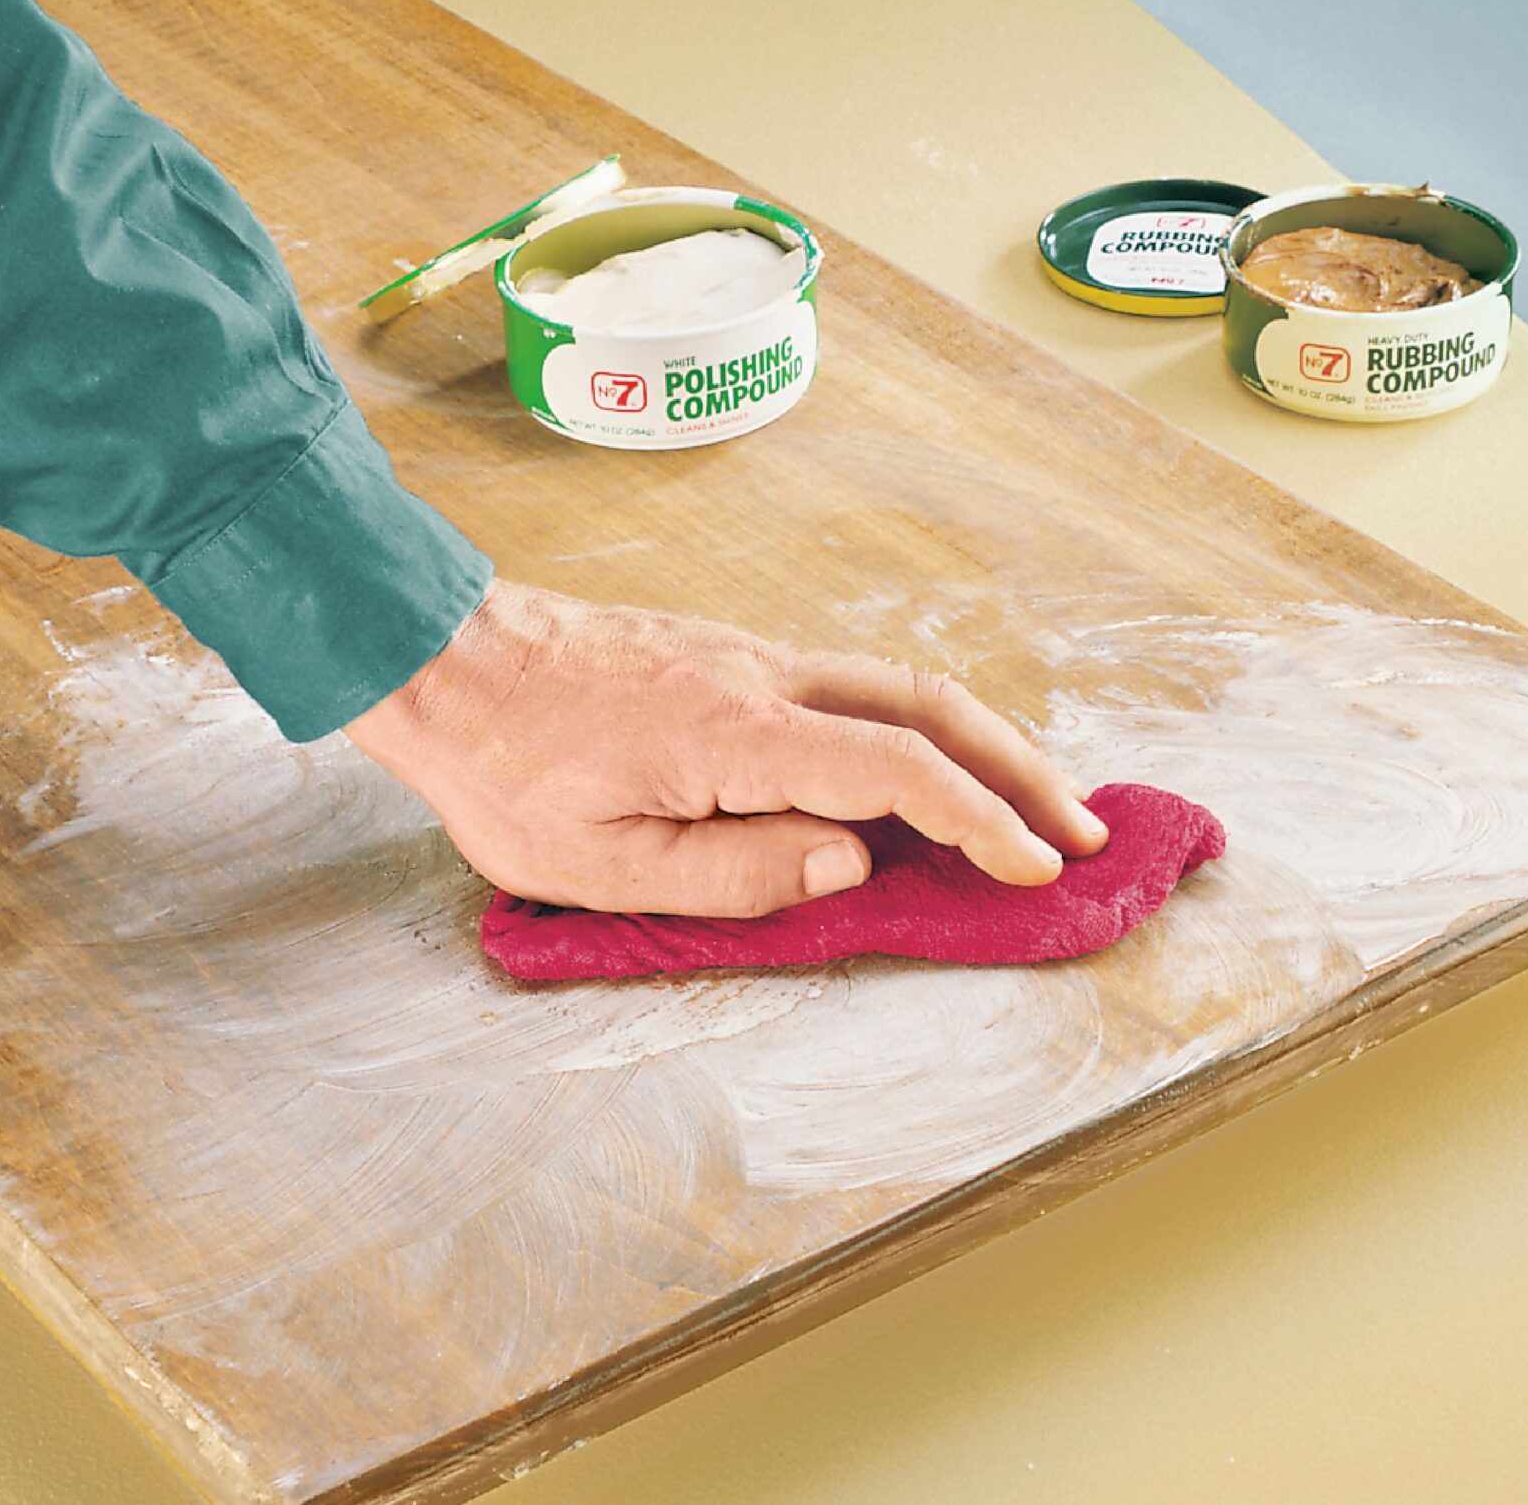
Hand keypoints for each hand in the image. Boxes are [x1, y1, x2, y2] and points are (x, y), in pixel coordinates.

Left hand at [344, 580, 1108, 916]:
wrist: (442, 656)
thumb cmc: (505, 770)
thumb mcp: (599, 863)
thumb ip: (734, 872)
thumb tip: (851, 862)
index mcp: (738, 735)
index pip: (898, 771)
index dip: (982, 822)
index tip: (1036, 870)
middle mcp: (765, 679)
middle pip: (931, 704)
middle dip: (1023, 770)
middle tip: (1085, 834)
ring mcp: (755, 657)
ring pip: (902, 686)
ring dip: (983, 742)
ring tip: (1034, 803)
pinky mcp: (737, 657)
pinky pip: (857, 688)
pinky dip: (924, 726)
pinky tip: (932, 769)